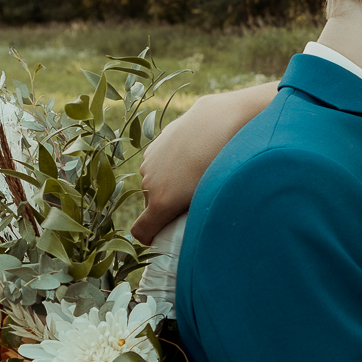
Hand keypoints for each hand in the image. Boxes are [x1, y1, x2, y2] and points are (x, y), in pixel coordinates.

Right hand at [131, 91, 261, 241]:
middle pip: (152, 205)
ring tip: (195, 174)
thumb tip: (195, 228)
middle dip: (167, 207)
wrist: (217, 123)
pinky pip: (158, 164)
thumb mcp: (209, 198)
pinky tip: (191, 156)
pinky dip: (169, 166)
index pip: (141, 232)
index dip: (151, 238)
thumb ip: (194, 218)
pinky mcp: (154, 146)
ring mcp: (150, 163)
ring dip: (168, 184)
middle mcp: (149, 184)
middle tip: (193, 201)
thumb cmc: (220, 164)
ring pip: (155, 183)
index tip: (164, 236)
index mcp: (161, 202)